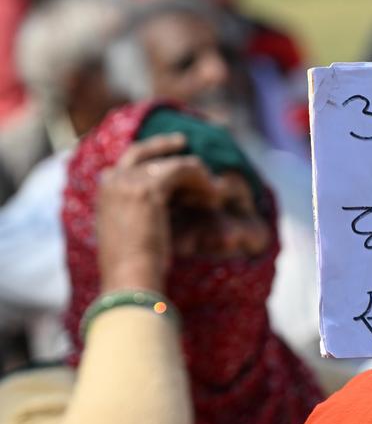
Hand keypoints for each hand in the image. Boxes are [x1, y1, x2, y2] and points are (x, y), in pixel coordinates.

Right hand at [96, 134, 216, 293]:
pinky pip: (183, 169)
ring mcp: (128, 182)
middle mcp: (111, 181)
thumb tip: (162, 204)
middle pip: (142, 151)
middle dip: (166, 145)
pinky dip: (202, 180)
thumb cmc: (134, 268)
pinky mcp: (149, 188)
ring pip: (171, 163)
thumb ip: (137, 211)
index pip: (127, 163)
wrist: (130, 280)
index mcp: (103, 192)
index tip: (172, 159)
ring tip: (214, 194)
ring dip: (196, 177)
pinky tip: (215, 195)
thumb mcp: (131, 233)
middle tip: (185, 143)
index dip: (152, 159)